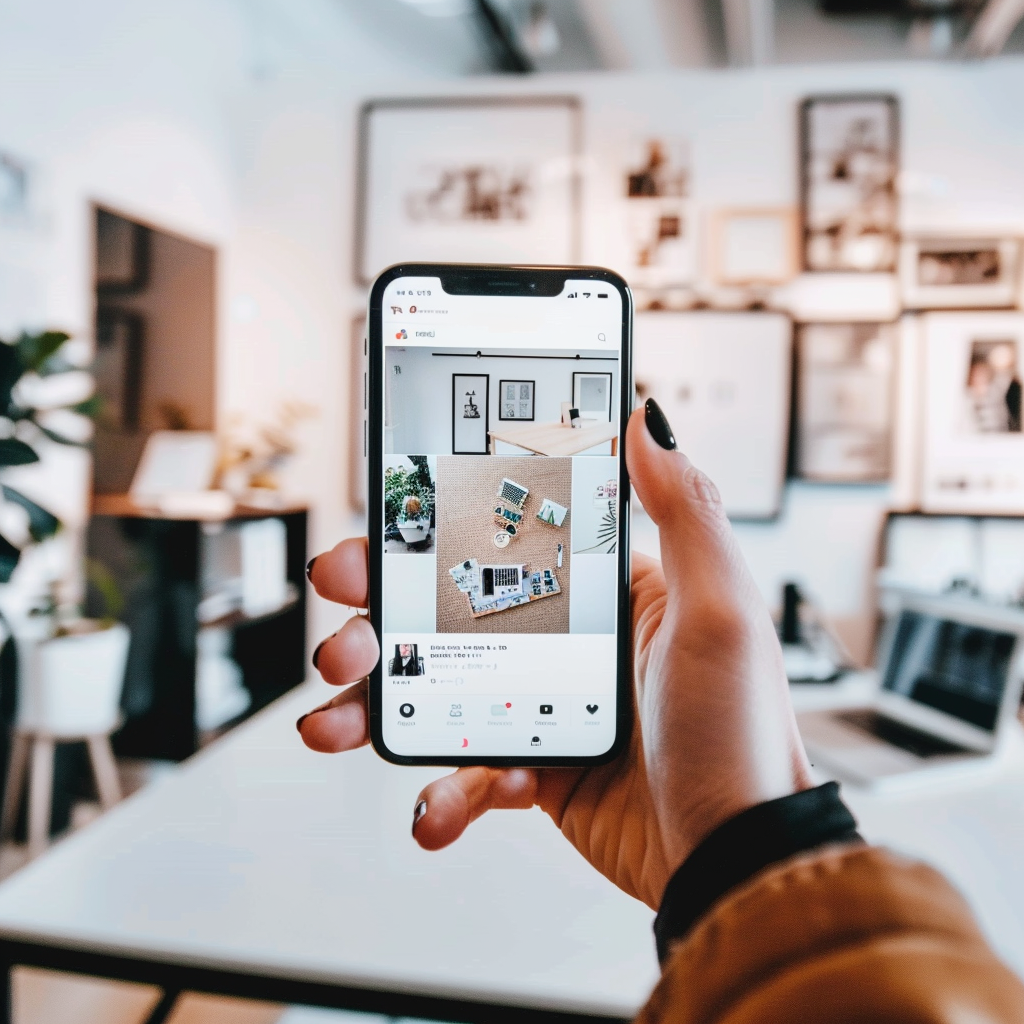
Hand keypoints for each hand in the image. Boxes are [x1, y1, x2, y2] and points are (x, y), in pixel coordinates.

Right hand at [299, 400, 812, 908]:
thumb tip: (650, 419)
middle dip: (381, 612)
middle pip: (451, 610)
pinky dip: (442, 792)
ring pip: (439, 689)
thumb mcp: (719, 610)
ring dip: (379, 701)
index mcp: (607, 592)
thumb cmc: (742, 733)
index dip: (436, 528)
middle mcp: (568, 642)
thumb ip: (684, 511)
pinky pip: (468, 771)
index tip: (383, 523)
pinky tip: (436, 808)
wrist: (737, 862)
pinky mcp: (537, 769)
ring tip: (339, 719)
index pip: (506, 540)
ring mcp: (544, 707)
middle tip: (344, 617)